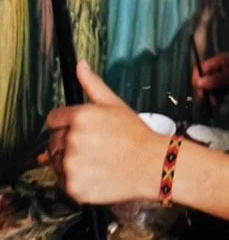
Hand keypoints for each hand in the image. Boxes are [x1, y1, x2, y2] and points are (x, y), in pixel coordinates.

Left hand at [47, 61, 165, 204]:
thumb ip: (92, 84)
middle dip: (67, 142)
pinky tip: (94, 173)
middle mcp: (73, 140)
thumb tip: (80, 65)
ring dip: (69, 162)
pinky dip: (76, 180)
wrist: (150, 164)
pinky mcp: (74, 187)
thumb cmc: (135, 134)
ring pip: (57, 162)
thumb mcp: (114, 103)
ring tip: (94, 160)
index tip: (78, 129)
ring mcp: (72, 165)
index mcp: (80, 116)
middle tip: (91, 146)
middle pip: (53, 141)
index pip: (54, 119)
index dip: (65, 123)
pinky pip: (65, 182)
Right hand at [193, 53, 228, 100]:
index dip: (197, 81)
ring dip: (212, 94)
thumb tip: (198, 83)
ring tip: (216, 103)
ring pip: (212, 85)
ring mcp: (226, 73)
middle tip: (209, 101)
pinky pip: (220, 88)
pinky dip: (219, 94)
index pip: (200, 69)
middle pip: (205, 78)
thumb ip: (213, 81)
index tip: (199, 93)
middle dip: (205, 90)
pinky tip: (220, 101)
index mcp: (218, 61)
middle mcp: (220, 66)